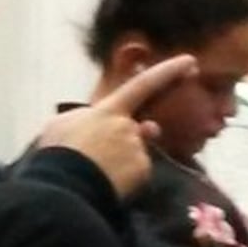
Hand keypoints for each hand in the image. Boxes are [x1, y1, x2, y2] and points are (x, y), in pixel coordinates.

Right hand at [35, 54, 191, 196]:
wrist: (66, 186)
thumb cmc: (58, 152)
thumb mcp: (62, 123)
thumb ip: (84, 117)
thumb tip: (94, 118)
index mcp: (109, 110)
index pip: (143, 85)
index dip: (168, 71)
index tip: (189, 61)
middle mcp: (129, 127)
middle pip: (139, 129)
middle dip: (135, 138)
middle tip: (109, 152)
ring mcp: (138, 149)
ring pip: (135, 154)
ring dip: (120, 162)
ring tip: (95, 173)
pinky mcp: (142, 172)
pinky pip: (137, 174)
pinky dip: (125, 179)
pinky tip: (106, 184)